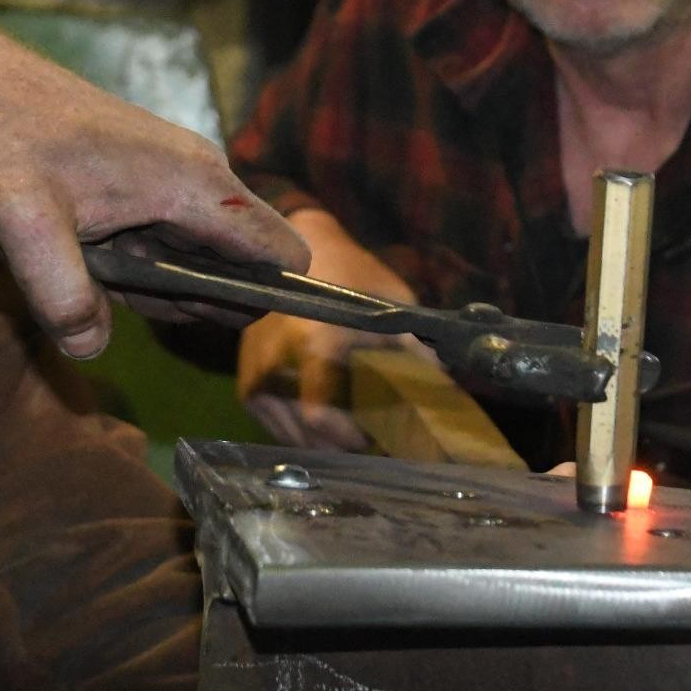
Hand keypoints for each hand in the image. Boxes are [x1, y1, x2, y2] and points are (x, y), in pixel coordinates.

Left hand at [0, 53, 307, 358]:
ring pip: (194, 263)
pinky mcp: (145, 184)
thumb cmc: (0, 139)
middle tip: (108, 284)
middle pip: (236, 273)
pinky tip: (78, 247)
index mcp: (197, 185)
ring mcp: (173, 181)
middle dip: (182, 301)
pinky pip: (161, 245)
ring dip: (147, 284)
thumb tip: (89, 346)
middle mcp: (199, 180)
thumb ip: (60, 292)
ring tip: (83, 257)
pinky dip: (127, 264)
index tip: (198, 316)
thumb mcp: (22, 222)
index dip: (264, 300)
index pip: (283, 257)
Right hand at [235, 210, 424, 449]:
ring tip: (343, 438)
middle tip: (364, 442)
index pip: (317, 416)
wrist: (301, 243)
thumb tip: (445, 393)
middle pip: (300, 433)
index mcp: (312, 344)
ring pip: (281, 432)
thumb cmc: (350, 271)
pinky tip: (315, 428)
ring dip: (312, 443)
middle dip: (335, 447)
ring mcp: (254, 367)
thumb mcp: (392, 303)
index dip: (345, 439)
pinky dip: (289, 430)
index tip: (370, 437)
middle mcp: (274, 360)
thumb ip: (415, 349)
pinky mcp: (245, 371)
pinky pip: (265, 418)